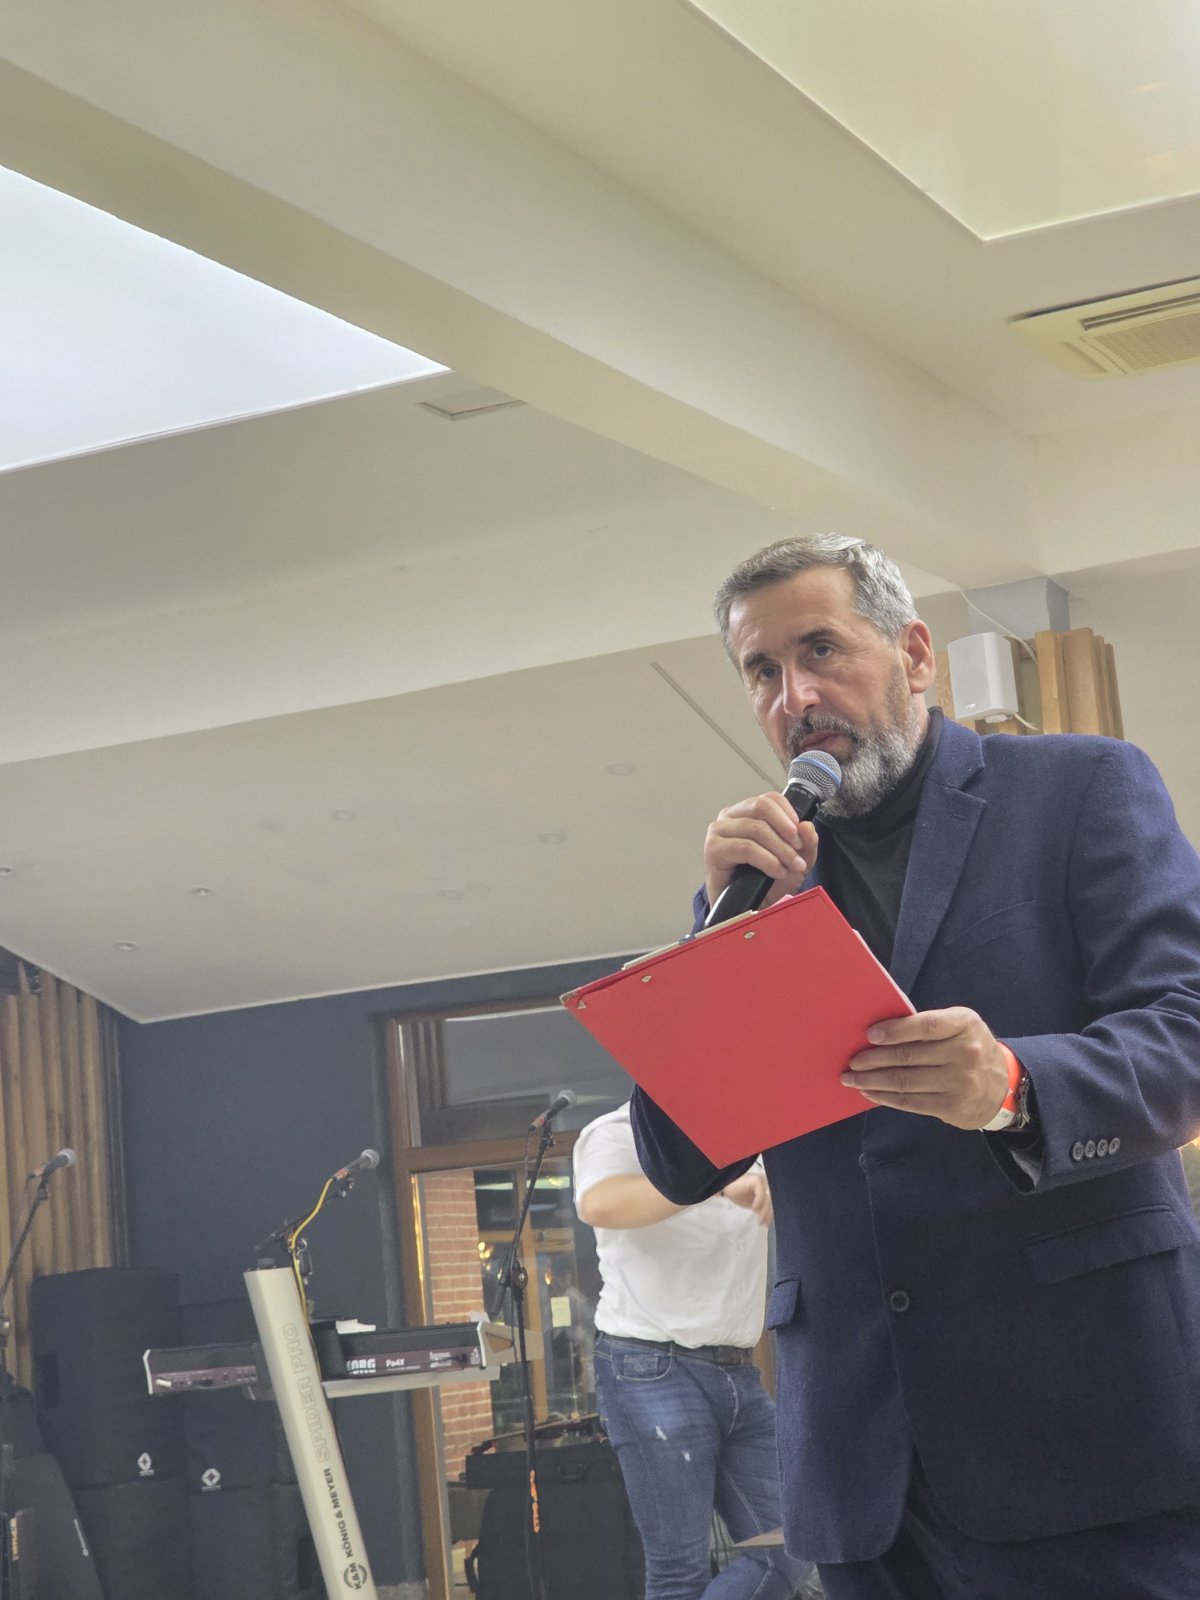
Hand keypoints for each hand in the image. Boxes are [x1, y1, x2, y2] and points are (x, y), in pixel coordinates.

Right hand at [703, 794, 818, 911]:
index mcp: (748, 812)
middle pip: (761, 807)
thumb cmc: (766, 882)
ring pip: (756, 828)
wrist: (747, 909)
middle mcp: (730, 817)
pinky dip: (767, 860)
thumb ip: (806, 844)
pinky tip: (776, 871)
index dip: (789, 814)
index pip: (769, 798)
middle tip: (798, 850)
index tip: (800, 835)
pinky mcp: (714, 849)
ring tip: (791, 866)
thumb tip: (806, 826)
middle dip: (785, 829)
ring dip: (780, 849)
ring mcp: (719, 831)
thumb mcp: (796, 861)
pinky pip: (745, 848)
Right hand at [721, 1170, 772, 1225]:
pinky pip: (761, 1194)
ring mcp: (763, 1181)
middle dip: (770, 1214)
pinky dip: (759, 1203)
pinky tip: (753, 1208)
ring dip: (765, 1211)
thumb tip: (771, 1220)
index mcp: (769, 1188)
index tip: (769, 1224)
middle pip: (775, 1200)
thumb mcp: (754, 1205)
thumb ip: (762, 1210)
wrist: (725, 1185)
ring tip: (759, 1219)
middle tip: (764, 1223)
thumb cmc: (739, 1193)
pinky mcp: (756, 1180)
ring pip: (769, 1198)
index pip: (777, 1202)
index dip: (775, 1213)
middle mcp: (768, 1183)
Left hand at [840, 1007, 1010, 1130]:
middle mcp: (966, 1052)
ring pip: (906, 1081)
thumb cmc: (967, 1048)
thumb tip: (878, 1034)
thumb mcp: (959, 1027)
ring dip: (873, 1080)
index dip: (896, 1030)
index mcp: (964, 1023)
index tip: (870, 1035)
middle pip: (910, 1056)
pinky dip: (886, 1097)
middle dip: (874, 1059)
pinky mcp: (952, 1106)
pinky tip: (870, 1092)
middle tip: (852, 1062)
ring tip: (852, 1079)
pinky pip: (911, 1101)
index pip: (926, 1026)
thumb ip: (928, 1026)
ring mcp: (960, 1081)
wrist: (1002, 1086)